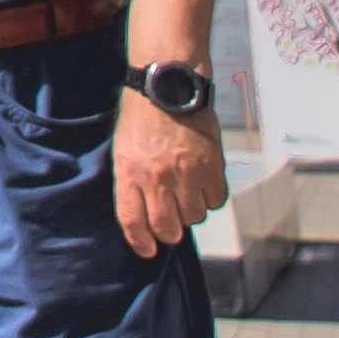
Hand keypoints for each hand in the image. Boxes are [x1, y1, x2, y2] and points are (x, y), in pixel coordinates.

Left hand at [110, 86, 228, 257]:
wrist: (168, 86)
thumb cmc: (141, 117)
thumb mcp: (123, 149)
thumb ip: (132, 181)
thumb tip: (143, 215)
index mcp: (130, 172)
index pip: (132, 221)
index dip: (140, 242)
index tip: (147, 251)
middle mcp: (158, 178)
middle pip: (167, 228)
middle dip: (168, 233)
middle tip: (170, 225)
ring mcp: (187, 174)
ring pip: (194, 218)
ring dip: (190, 213)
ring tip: (185, 195)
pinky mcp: (212, 167)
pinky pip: (215, 201)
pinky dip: (210, 199)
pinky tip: (202, 185)